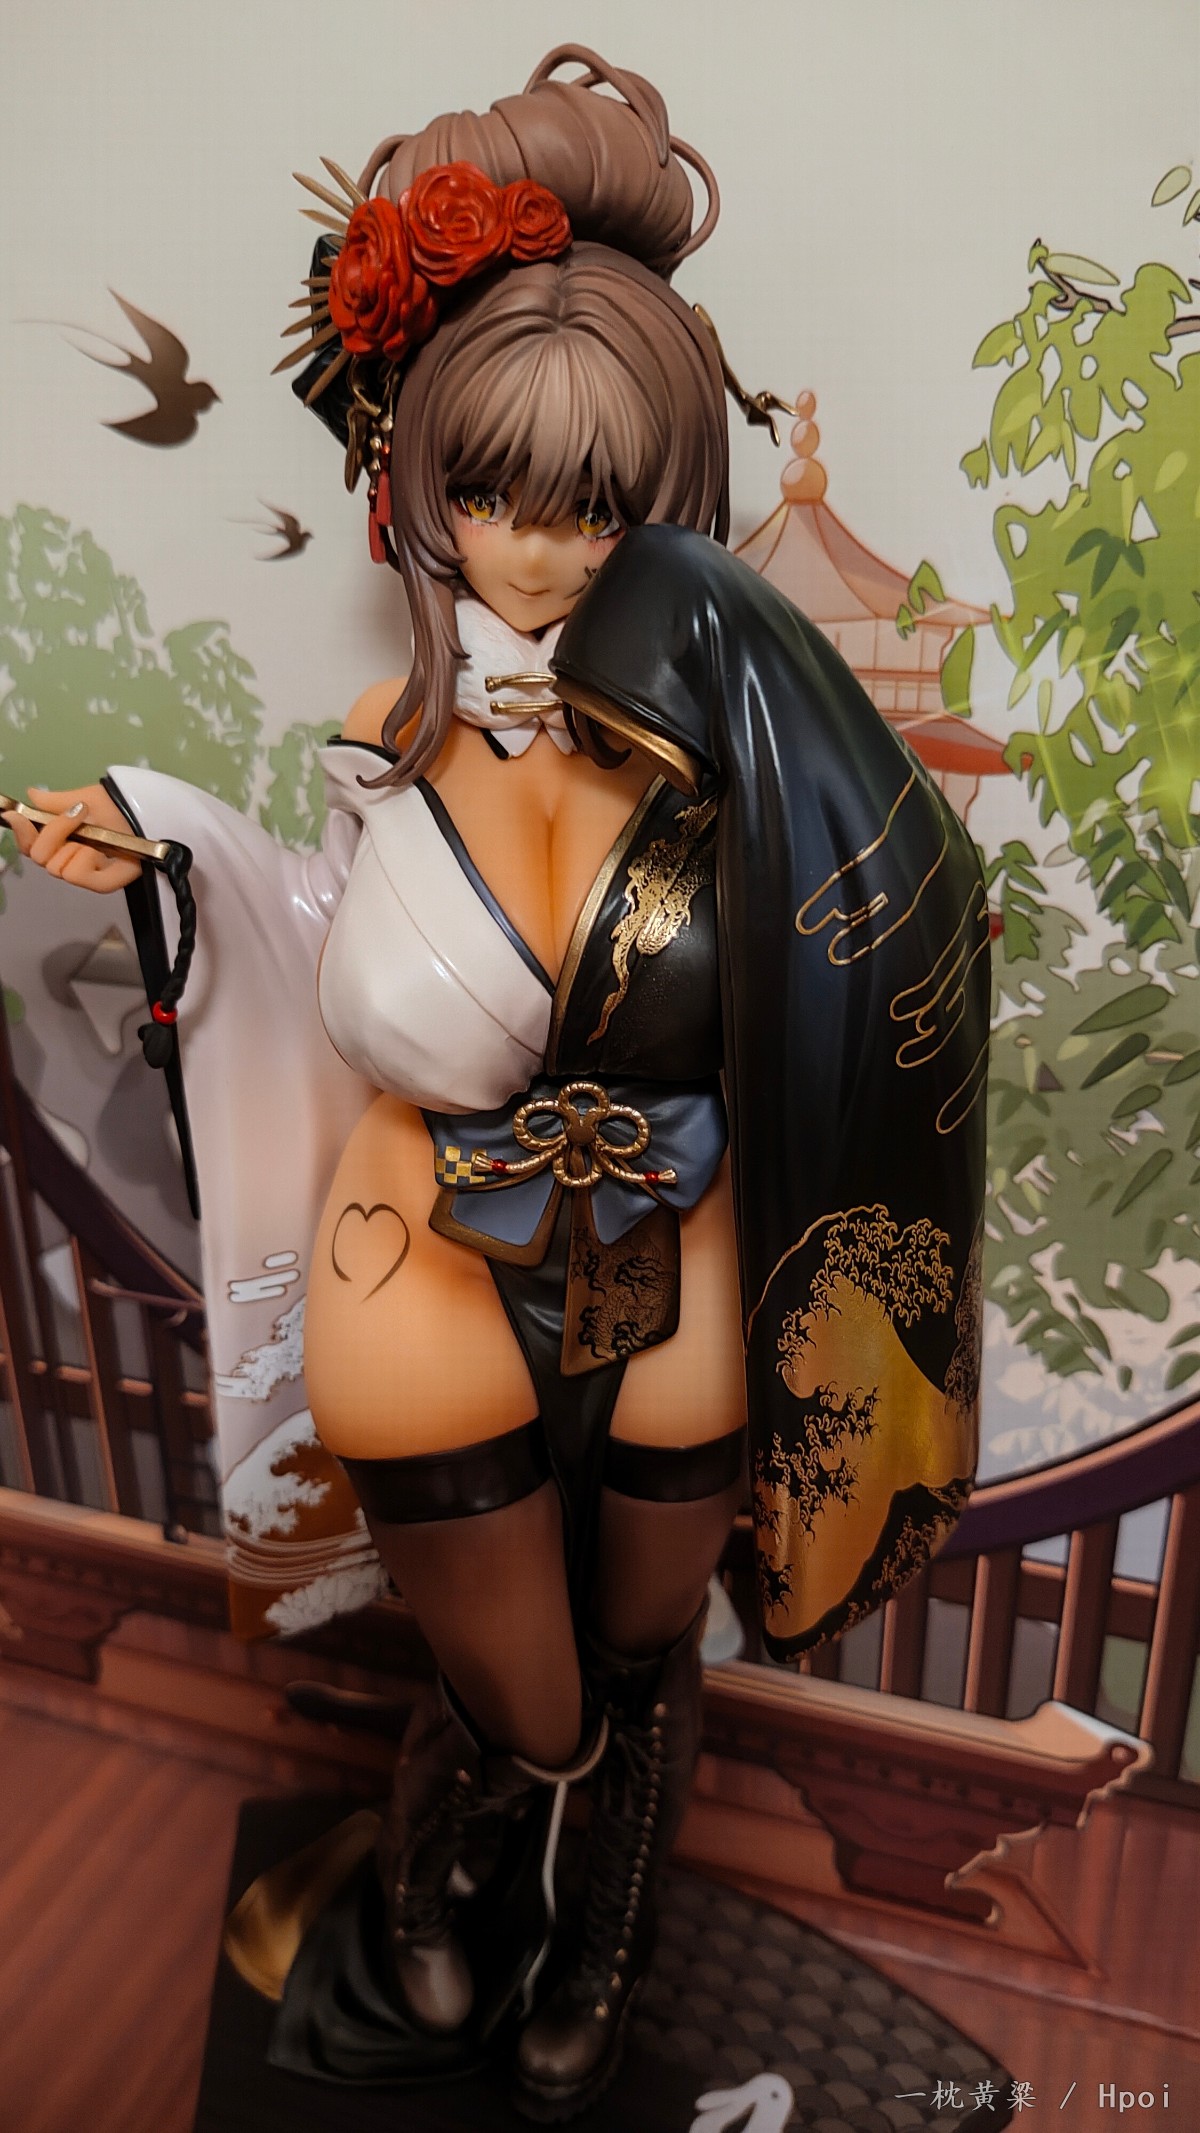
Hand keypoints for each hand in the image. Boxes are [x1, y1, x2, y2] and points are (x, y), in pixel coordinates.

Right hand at [2, 784, 141, 892]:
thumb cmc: (120, 807)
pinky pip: (78, 875)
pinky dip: (85, 859)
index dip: (22, 832)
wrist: (149, 813)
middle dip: (54, 832)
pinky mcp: (103, 883)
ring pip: (57, 867)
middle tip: (77, 815)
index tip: (19, 816)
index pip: (30, 845)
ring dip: (74, 845)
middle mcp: (69, 858)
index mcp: (62, 840)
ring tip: (96, 833)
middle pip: (39, 857)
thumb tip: (30, 794)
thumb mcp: (83, 797)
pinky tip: (99, 850)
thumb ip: (54, 801)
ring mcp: (86, 873)